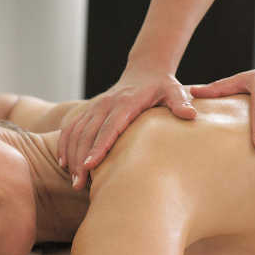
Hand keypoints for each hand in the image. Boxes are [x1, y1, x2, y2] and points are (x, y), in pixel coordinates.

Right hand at [58, 68, 196, 188]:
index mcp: (126, 102)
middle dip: (81, 158)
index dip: (99, 146)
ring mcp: (95, 106)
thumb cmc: (162, 86)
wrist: (145, 70)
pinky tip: (65, 162)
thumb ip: (180, 103)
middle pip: (88, 133)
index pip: (110, 126)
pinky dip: (65, 143)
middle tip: (79, 184)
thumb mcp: (174, 91)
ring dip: (72, 154)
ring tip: (74, 180)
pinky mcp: (89, 109)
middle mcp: (106, 103)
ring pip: (77, 131)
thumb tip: (190, 115)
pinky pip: (71, 126)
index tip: (91, 165)